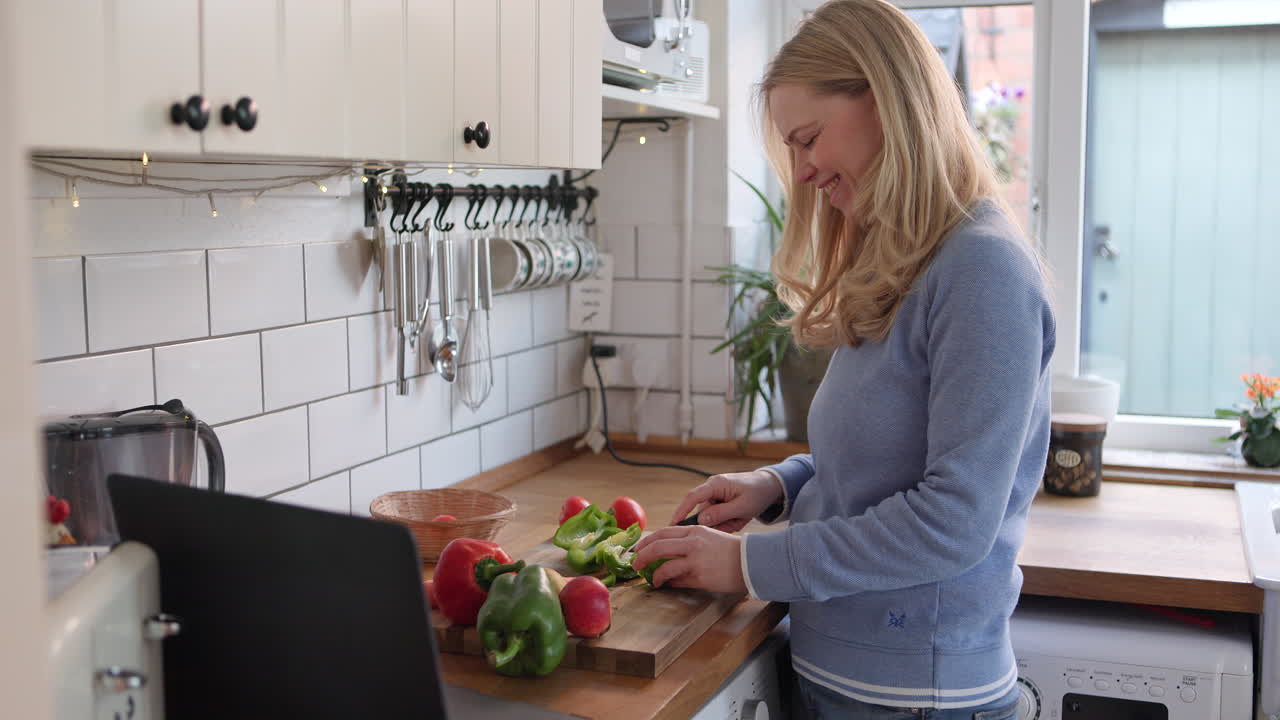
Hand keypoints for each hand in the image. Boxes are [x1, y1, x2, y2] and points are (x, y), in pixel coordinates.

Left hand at [631, 525, 746, 592]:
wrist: (753, 561)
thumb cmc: (733, 550)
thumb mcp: (711, 537)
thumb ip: (690, 542)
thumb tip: (670, 554)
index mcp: (695, 530)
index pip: (663, 532)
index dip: (647, 541)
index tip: (638, 549)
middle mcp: (693, 542)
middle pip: (658, 547)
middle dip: (642, 556)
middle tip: (635, 563)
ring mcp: (696, 560)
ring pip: (664, 567)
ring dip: (655, 575)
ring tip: (652, 580)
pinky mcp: (700, 577)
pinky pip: (678, 581)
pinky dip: (670, 584)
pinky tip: (668, 586)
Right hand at [670, 470, 781, 532]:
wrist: (768, 486)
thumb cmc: (757, 493)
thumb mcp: (743, 507)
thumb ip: (721, 514)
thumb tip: (700, 520)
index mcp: (715, 484)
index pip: (692, 497)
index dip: (681, 511)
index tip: (673, 525)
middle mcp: (711, 488)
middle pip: (702, 512)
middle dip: (716, 522)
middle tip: (735, 523)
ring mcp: (714, 495)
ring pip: (710, 517)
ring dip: (724, 522)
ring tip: (740, 519)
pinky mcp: (718, 502)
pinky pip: (716, 517)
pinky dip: (727, 521)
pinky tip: (738, 518)